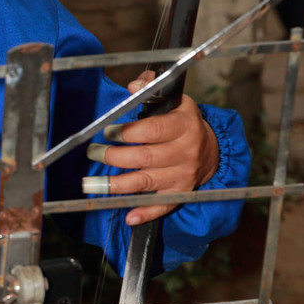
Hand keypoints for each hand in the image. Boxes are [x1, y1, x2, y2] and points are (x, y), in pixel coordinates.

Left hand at [96, 74, 219, 224]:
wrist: (211, 150)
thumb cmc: (184, 123)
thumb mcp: (175, 102)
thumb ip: (152, 90)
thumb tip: (133, 86)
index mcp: (184, 125)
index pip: (153, 129)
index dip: (127, 132)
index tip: (107, 131)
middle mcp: (185, 151)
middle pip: (145, 157)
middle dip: (114, 156)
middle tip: (94, 152)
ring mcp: (183, 175)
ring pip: (146, 182)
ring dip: (117, 185)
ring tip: (92, 184)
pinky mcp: (181, 192)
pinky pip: (163, 205)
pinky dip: (145, 212)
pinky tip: (129, 216)